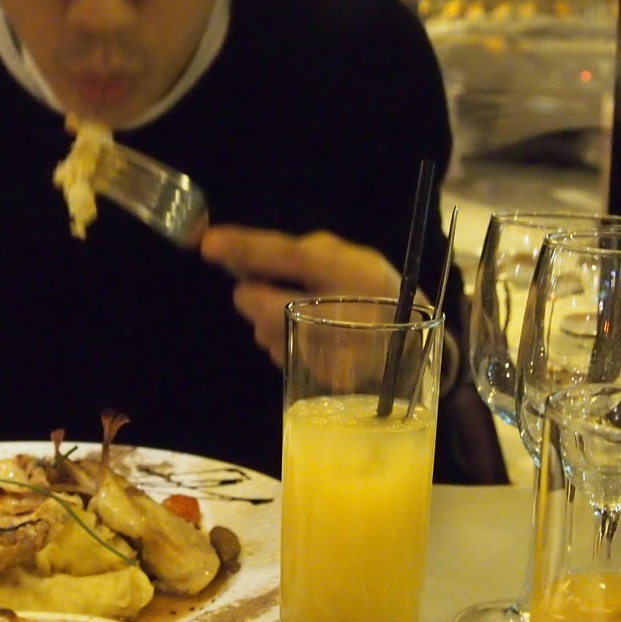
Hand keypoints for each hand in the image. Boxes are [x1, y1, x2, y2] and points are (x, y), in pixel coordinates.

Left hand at [199, 226, 413, 367]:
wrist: (411, 347)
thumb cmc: (375, 292)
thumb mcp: (349, 258)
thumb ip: (299, 254)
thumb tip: (241, 261)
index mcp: (349, 273)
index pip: (288, 257)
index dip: (246, 249)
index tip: (209, 242)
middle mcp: (337, 315)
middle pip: (257, 303)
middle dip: (254, 291)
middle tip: (276, 285)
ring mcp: (326, 353)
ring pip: (261, 330)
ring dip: (268, 318)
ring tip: (305, 312)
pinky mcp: (317, 378)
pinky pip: (276, 351)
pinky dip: (282, 339)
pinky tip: (310, 335)